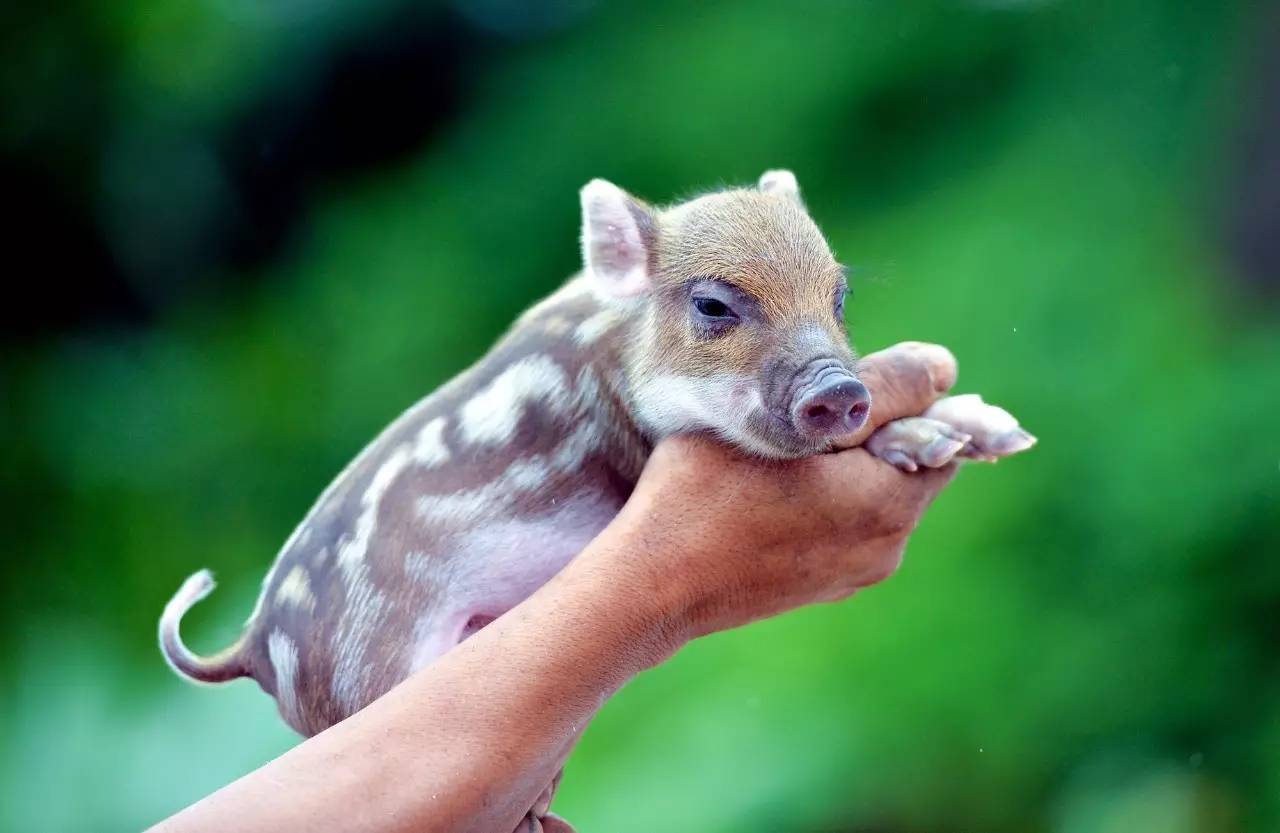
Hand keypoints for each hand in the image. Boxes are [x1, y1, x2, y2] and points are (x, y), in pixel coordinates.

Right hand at [596, 341, 959, 642]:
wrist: (650, 586)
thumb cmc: (702, 495)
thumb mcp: (784, 419)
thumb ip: (871, 388)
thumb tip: (944, 368)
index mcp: (888, 503)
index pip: (938, 430)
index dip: (897, 394)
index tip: (842, 381)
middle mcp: (888, 546)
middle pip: (909, 461)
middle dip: (871, 427)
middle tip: (802, 409)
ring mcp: (857, 572)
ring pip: (876, 490)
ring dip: (847, 461)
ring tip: (782, 448)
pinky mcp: (827, 585)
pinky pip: (848, 523)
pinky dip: (826, 496)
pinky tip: (772, 488)